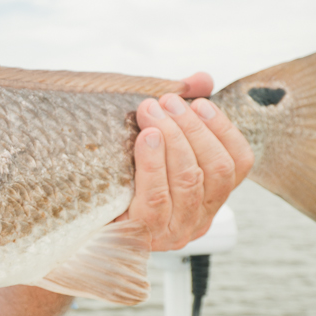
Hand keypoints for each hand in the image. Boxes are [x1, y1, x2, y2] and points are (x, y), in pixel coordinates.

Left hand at [124, 72, 254, 251]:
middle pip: (216, 168)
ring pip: (190, 180)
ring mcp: (174, 231)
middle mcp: (199, 218)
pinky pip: (156, 198)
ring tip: (149, 111)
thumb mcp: (151, 138)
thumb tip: (202, 79)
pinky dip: (153, 163)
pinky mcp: (145, 236)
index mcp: (209, 196)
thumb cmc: (117, 173)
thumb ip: (180, 110)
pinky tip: (145, 139)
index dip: (223, 129)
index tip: (199, 102)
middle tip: (164, 101)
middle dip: (192, 127)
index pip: (239, 163)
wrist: (75, 215)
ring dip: (173, 138)